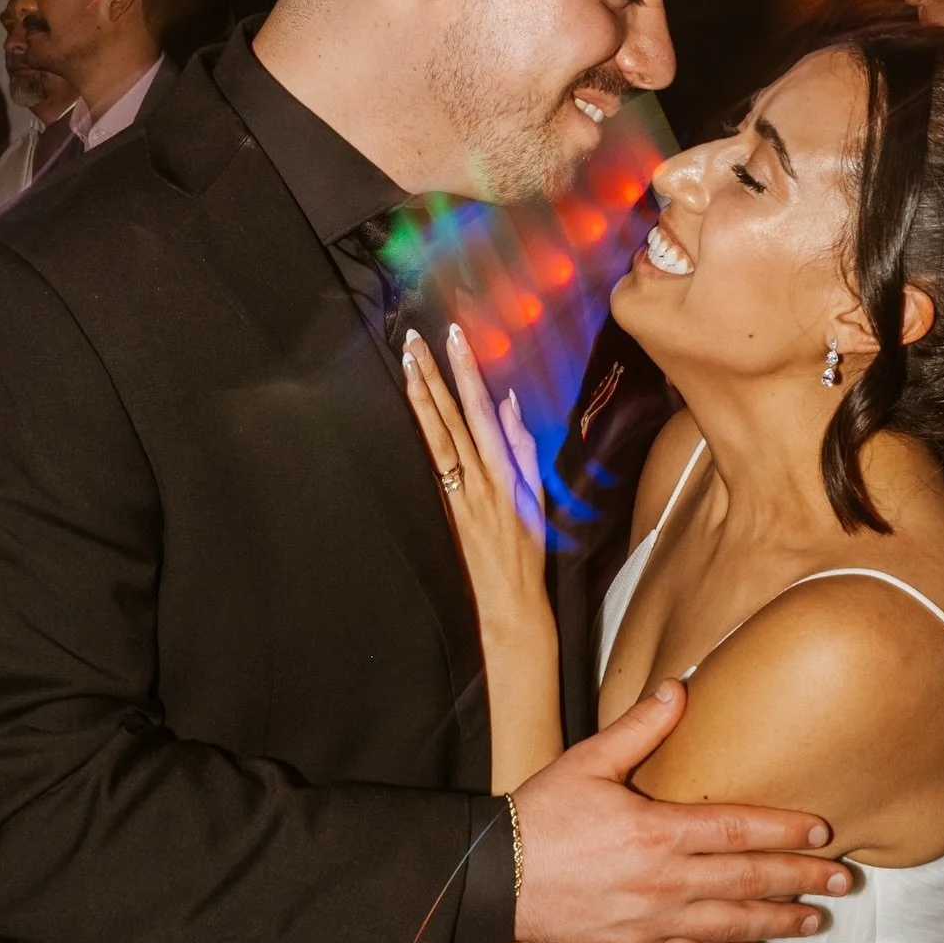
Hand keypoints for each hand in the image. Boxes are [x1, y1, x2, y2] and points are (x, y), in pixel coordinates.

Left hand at [403, 326, 546, 614]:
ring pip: (435, 437)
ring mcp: (456, 495)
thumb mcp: (537, 497)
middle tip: (414, 339)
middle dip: (433, 376)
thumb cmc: (527, 551)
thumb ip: (523, 448)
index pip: (482, 412)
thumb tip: (508, 402)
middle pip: (451, 418)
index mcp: (504, 473)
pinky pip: (429, 465)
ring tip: (406, 364)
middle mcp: (477, 480)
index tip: (455, 339)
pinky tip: (409, 411)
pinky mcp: (442, 510)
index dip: (467, 373)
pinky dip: (420, 434)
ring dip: (419, 398)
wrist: (510, 603)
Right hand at [514, 678, 848, 942]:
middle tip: (845, 880)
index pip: (738, 830)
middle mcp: (665, 880)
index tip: (822, 831)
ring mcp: (654, 921)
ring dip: (779, 920)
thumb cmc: (541, 814)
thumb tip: (679, 689)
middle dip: (801, 879)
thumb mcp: (588, 760)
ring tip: (817, 918)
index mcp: (657, 830)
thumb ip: (639, 727)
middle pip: (748, 881)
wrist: (497, 878)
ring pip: (732, 924)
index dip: (784, 830)